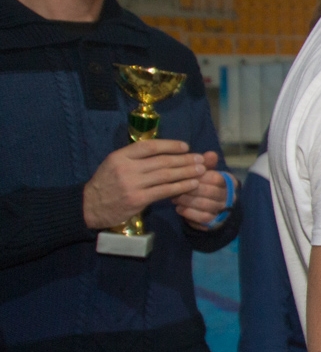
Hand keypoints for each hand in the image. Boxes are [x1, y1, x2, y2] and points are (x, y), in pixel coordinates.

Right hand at [82, 139, 205, 228]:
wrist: (89, 206)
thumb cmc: (106, 183)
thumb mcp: (114, 164)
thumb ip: (135, 158)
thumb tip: (163, 151)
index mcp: (120, 156)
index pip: (150, 146)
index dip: (170, 145)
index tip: (185, 146)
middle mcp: (126, 168)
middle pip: (162, 161)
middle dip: (184, 159)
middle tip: (201, 159)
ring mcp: (132, 184)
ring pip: (165, 175)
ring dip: (186, 172)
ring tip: (201, 170)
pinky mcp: (138, 199)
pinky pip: (164, 191)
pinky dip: (180, 187)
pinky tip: (191, 184)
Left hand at [173, 153, 230, 229]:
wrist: (211, 210)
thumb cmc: (206, 187)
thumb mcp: (206, 174)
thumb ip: (207, 164)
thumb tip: (210, 154)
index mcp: (229, 182)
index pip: (216, 178)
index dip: (199, 176)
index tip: (185, 175)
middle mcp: (229, 196)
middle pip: (211, 192)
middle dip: (191, 189)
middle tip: (175, 187)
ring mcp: (222, 210)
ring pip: (206, 205)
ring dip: (188, 201)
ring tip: (175, 197)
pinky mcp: (214, 222)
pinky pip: (202, 217)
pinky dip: (189, 212)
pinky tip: (179, 208)